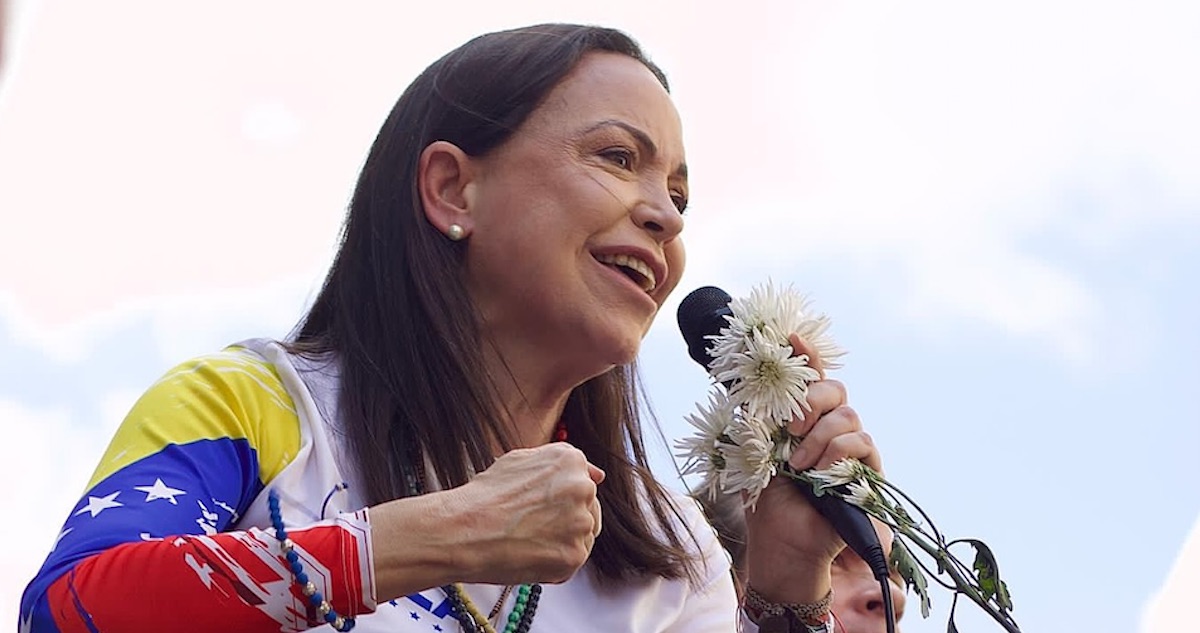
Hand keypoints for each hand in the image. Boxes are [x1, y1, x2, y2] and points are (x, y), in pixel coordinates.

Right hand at [446, 442, 604, 584]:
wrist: (463, 530)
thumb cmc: (484, 496)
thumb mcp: (519, 460)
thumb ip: (559, 463)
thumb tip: (598, 474)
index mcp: (571, 461)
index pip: (582, 480)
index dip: (560, 498)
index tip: (545, 507)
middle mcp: (582, 488)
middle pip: (586, 508)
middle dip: (564, 518)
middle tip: (531, 525)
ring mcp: (581, 523)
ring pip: (581, 535)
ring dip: (561, 540)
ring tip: (526, 539)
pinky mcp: (574, 555)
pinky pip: (571, 560)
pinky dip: (553, 562)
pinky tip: (528, 553)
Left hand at [743, 333, 883, 602]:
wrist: (783, 540)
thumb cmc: (767, 499)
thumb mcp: (754, 449)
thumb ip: (757, 416)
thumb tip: (746, 380)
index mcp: (801, 418)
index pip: (809, 378)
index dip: (804, 354)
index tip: (791, 337)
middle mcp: (828, 428)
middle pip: (834, 388)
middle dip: (810, 398)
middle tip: (788, 425)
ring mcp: (849, 449)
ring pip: (848, 414)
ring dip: (818, 436)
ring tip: (797, 464)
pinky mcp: (866, 471)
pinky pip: (861, 441)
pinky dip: (836, 451)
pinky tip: (818, 472)